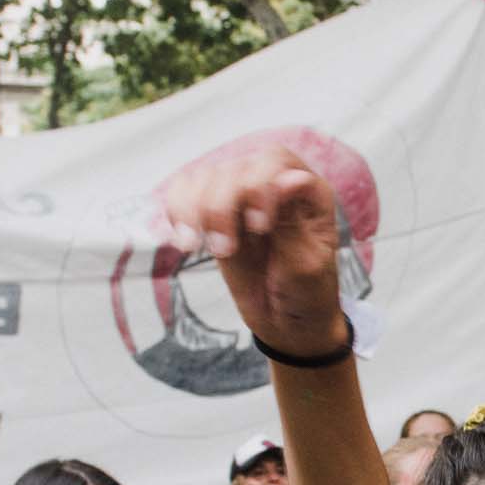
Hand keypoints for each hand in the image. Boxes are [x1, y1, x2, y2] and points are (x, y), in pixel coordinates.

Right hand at [160, 146, 345, 359]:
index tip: (257, 227)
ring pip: (205, 177)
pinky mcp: (214, 213)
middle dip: (221, 205)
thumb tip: (288, 178)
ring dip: (194, 210)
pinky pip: (185, 193)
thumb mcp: (306, 265)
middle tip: (222, 250)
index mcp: (306, 191)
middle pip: (235, 168)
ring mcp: (240, 195)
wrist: (287, 321)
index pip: (274, 162)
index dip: (259, 186)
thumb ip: (293, 224)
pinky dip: (177, 211)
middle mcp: (272, 183)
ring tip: (196, 248)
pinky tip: (184, 239)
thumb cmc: (306, 292)